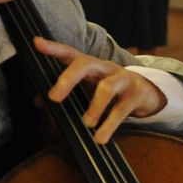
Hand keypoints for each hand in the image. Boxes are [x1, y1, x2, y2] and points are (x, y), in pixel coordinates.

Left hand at [35, 36, 166, 143]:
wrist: (146, 93)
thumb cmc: (110, 91)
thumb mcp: (88, 89)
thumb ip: (64, 94)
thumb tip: (37, 101)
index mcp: (90, 65)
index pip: (70, 53)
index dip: (54, 48)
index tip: (37, 43)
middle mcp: (105, 67)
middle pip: (85, 64)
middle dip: (68, 79)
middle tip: (54, 98)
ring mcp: (123, 79)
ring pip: (106, 88)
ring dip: (94, 106)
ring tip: (87, 123)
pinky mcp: (136, 94)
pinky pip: (121, 110)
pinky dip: (109, 125)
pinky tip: (100, 138)